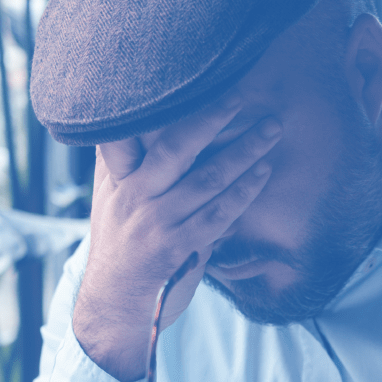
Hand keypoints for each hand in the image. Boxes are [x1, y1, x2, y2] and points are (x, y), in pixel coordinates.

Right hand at [72, 95, 281, 380]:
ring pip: (207, 179)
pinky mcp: (176, 248)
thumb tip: (137, 115)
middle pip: (176, 146)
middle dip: (212, 117)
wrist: (113, 304)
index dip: (155, 104)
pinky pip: (218, 214)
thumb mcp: (110, 196)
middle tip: (242, 95)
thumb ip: (124, 159)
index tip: (185, 76)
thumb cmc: (120, 242)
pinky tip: (264, 173)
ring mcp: (156, 222)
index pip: (129, 130)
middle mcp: (134, 195)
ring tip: (271, 129)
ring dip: (244, 151)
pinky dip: (244, 192)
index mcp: (117, 176)